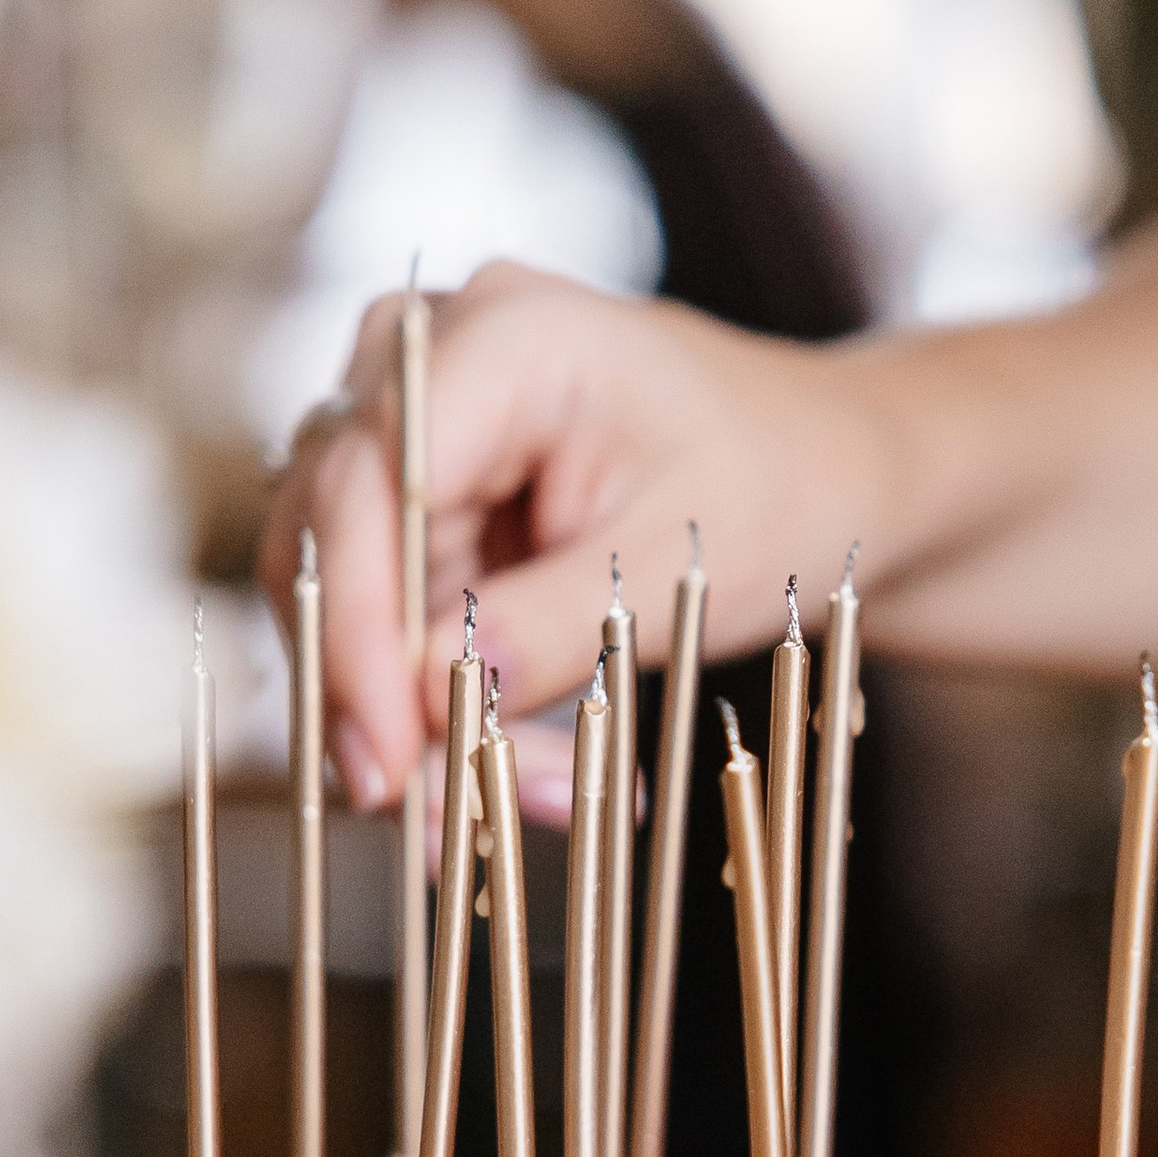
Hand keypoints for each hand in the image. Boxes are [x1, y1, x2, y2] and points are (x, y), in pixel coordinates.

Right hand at [256, 267, 894, 802]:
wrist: (825, 469)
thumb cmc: (776, 486)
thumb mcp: (680, 567)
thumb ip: (551, 627)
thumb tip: (428, 703)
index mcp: (504, 335)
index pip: (372, 487)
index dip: (360, 633)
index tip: (387, 762)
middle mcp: (424, 357)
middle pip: (331, 539)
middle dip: (382, 695)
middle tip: (443, 821)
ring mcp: (411, 422)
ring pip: (344, 592)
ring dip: (419, 715)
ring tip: (530, 796)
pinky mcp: (419, 496)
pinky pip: (387, 614)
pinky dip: (443, 700)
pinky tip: (524, 765)